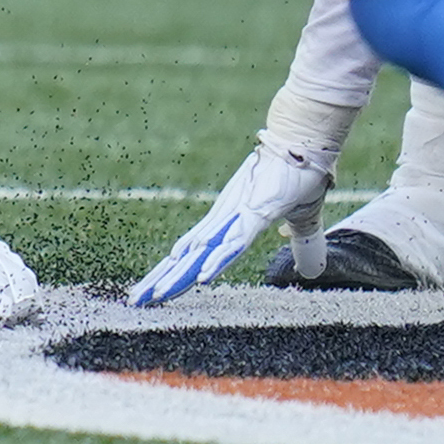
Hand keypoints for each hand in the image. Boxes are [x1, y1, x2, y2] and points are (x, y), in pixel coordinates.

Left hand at [130, 131, 340, 306]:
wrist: (303, 142)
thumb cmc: (298, 176)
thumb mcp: (300, 220)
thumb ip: (298, 242)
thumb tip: (308, 268)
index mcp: (228, 223)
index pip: (196, 255)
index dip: (175, 273)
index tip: (153, 292)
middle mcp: (224, 221)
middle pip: (187, 257)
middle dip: (162, 279)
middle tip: (134, 301)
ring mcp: (237, 216)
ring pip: (202, 253)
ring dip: (179, 275)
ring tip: (153, 294)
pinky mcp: (255, 213)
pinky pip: (234, 242)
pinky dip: (218, 260)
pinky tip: (200, 277)